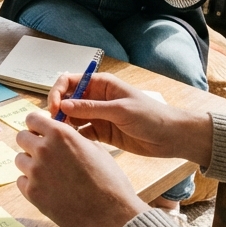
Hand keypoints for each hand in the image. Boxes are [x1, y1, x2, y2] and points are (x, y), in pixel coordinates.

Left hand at [15, 111, 147, 226]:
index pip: (32, 118)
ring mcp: (36, 172)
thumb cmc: (109, 181)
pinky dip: (31, 183)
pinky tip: (48, 188)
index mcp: (60, 134)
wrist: (112, 215)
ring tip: (50, 173)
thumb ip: (72, 137)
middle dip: (32, 142)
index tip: (41, 132)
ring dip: (31, 163)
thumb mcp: (95, 148)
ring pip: (20, 159)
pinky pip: (21, 181)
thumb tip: (58, 131)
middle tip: (45, 153)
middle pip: (21, 137)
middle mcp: (44, 149)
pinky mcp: (32, 193)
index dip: (37, 125)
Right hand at [47, 72, 213, 165]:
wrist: (171, 137)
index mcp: (101, 84)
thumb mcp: (120, 110)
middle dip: (57, 110)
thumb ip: (91, 108)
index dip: (58, 92)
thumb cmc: (151, 116)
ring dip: (64, 125)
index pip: (69, 81)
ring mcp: (97, 116)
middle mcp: (96, 98)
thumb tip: (63, 105)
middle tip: (54, 125)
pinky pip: (81, 133)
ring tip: (60, 137)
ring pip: (71, 117)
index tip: (54, 107)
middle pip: (67, 100)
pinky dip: (74, 137)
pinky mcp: (101, 133)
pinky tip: (72, 145)